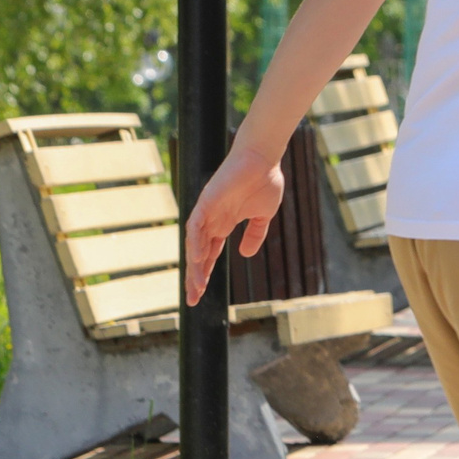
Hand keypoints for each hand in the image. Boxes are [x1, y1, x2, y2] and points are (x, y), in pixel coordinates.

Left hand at [182, 142, 285, 305]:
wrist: (263, 159)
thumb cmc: (264, 181)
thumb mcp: (264, 216)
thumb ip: (255, 235)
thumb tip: (245, 255)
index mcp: (224, 224)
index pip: (210, 254)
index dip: (205, 273)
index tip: (202, 294)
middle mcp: (212, 221)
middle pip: (199, 254)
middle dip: (196, 277)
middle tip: (193, 299)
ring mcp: (207, 212)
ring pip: (195, 244)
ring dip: (195, 266)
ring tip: (196, 286)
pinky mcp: (206, 201)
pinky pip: (196, 225)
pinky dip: (195, 242)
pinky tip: (196, 259)